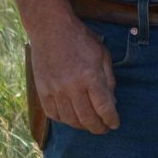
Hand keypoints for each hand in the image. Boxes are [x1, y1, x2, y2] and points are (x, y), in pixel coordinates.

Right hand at [28, 12, 118, 133]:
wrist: (50, 28)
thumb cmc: (80, 39)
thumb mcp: (102, 55)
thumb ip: (108, 80)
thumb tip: (111, 103)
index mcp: (90, 77)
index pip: (104, 108)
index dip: (111, 120)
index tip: (115, 124)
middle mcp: (72, 87)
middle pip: (87, 119)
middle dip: (98, 128)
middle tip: (103, 129)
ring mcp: (55, 90)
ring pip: (70, 120)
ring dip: (82, 126)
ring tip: (88, 124)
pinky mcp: (42, 90)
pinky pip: (53, 114)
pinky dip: (64, 120)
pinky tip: (71, 117)